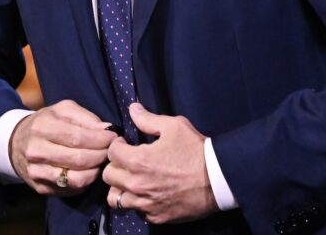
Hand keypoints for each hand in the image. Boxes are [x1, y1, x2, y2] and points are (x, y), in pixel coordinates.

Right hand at [9, 99, 116, 195]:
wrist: (16, 142)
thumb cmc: (46, 122)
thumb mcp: (62, 110)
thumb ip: (85, 117)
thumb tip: (107, 130)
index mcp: (43, 127)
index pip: (77, 138)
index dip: (100, 140)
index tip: (114, 138)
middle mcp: (37, 151)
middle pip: (78, 159)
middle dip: (101, 156)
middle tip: (112, 151)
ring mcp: (37, 172)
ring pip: (76, 179)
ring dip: (96, 171)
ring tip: (102, 162)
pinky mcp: (41, 188)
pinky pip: (70, 190)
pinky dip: (85, 182)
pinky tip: (90, 171)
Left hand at [103, 103, 218, 223]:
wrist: (218, 179)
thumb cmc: (195, 150)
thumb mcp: (174, 126)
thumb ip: (148, 119)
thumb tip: (132, 109)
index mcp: (139, 160)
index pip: (111, 153)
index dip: (117, 145)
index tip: (126, 144)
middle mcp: (138, 185)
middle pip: (108, 176)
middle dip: (116, 165)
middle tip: (128, 161)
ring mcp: (146, 204)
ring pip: (115, 198)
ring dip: (121, 187)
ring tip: (132, 179)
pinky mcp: (156, 217)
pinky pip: (135, 211)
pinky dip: (137, 202)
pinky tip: (148, 192)